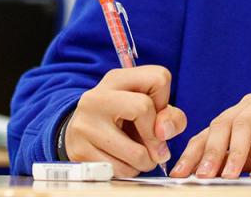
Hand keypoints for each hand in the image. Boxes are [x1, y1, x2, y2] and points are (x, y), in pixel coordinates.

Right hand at [65, 65, 186, 176]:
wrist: (81, 135)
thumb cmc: (123, 120)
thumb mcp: (147, 109)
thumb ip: (170, 117)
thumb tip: (163, 133)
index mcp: (116, 79)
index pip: (158, 78)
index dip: (164, 101)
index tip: (154, 113)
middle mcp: (97, 97)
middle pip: (143, 107)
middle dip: (156, 135)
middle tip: (154, 146)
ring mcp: (85, 125)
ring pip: (137, 151)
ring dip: (146, 161)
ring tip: (138, 156)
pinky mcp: (80, 152)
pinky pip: (121, 170)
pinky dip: (129, 171)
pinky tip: (121, 162)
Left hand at [170, 81, 250, 178]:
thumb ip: (241, 160)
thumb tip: (215, 178)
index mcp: (238, 113)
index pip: (209, 132)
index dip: (193, 152)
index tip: (179, 174)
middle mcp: (250, 103)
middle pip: (222, 123)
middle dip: (209, 150)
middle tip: (200, 175)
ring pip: (245, 122)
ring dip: (234, 150)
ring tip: (229, 174)